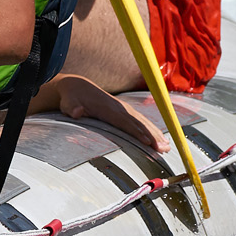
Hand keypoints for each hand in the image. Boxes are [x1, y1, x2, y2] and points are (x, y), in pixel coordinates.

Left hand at [35, 73, 167, 152]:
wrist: (77, 87)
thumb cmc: (71, 98)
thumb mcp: (67, 103)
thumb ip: (72, 108)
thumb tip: (76, 112)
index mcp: (106, 108)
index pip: (124, 121)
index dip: (136, 131)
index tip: (147, 141)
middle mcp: (118, 107)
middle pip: (138, 122)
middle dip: (152, 136)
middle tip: (164, 149)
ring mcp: (123, 108)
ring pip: (143, 122)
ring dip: (156, 134)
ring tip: (167, 148)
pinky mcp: (125, 111)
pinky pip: (141, 121)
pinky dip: (152, 130)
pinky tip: (161, 140)